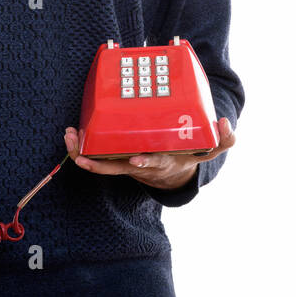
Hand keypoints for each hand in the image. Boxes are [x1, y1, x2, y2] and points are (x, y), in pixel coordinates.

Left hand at [63, 117, 235, 190]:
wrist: (173, 173)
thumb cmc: (186, 154)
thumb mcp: (208, 150)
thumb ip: (224, 139)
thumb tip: (227, 123)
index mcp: (162, 161)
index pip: (154, 164)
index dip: (146, 163)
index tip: (138, 160)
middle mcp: (140, 165)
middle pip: (116, 169)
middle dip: (99, 165)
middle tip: (84, 159)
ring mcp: (125, 164)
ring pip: (100, 165)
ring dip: (82, 155)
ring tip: (69, 140)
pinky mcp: (116, 158)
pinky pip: (94, 158)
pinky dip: (80, 149)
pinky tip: (70, 136)